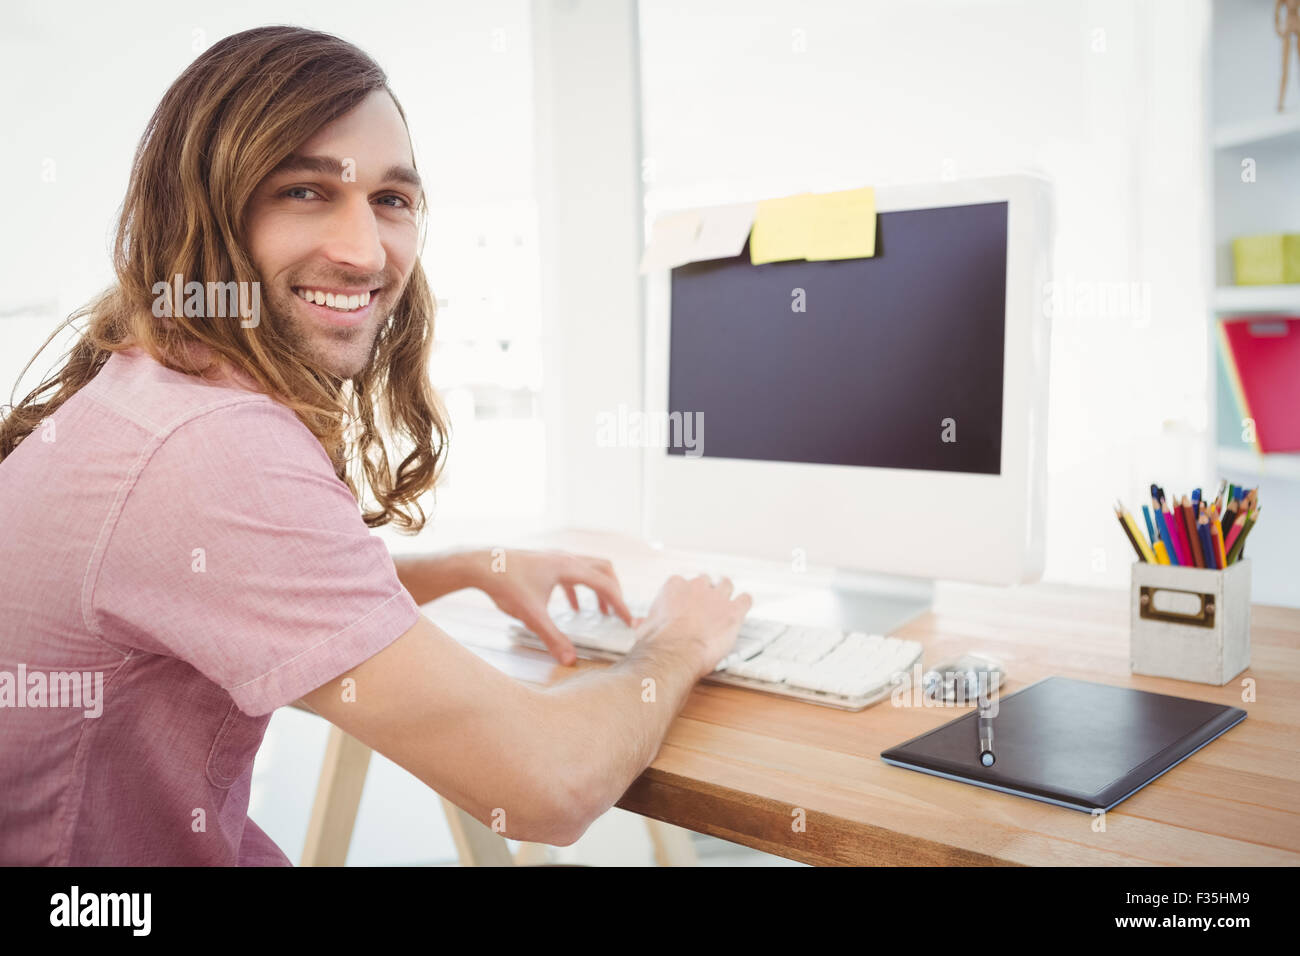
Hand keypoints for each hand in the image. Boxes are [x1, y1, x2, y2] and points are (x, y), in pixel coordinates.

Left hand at [477, 549, 633, 664]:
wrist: (480, 564)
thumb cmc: (506, 584)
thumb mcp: (531, 616)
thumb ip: (552, 638)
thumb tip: (570, 660)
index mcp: (568, 567)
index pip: (605, 585)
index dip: (620, 604)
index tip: (629, 622)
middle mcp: (566, 558)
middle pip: (604, 570)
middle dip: (614, 593)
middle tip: (618, 616)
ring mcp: (555, 558)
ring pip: (588, 570)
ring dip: (598, 590)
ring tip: (601, 614)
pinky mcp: (544, 563)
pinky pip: (571, 574)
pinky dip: (579, 590)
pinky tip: (572, 608)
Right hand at [639, 574, 751, 679]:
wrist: (676, 650)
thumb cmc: (657, 641)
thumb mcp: (644, 629)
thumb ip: (645, 622)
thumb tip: (638, 623)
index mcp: (674, 586)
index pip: (682, 583)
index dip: (685, 595)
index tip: (685, 605)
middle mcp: (697, 586)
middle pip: (705, 580)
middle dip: (706, 591)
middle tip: (705, 605)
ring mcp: (717, 596)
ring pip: (726, 584)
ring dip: (727, 592)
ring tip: (726, 601)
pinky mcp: (733, 611)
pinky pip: (745, 599)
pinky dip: (744, 602)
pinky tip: (742, 606)